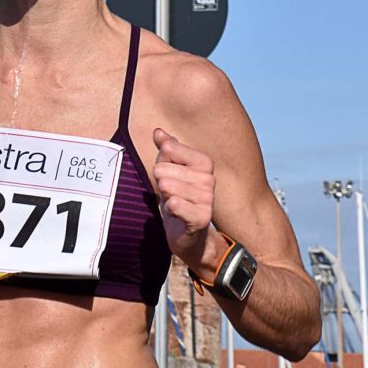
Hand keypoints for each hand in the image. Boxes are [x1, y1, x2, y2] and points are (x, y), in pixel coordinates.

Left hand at [153, 128, 215, 265]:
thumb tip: (158, 131)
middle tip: (171, 195)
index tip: (170, 176)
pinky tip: (175, 213)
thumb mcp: (170, 171)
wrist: (188, 236)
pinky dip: (169, 208)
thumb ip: (166, 150)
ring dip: (164, 198)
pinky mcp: (202, 217)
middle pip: (163, 168)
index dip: (161, 163)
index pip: (169, 148)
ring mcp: (207, 198)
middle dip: (160, 183)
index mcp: (204, 163)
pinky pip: (176, 204)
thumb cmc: (179, 199)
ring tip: (174, 204)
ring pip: (167, 185)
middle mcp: (209, 179)